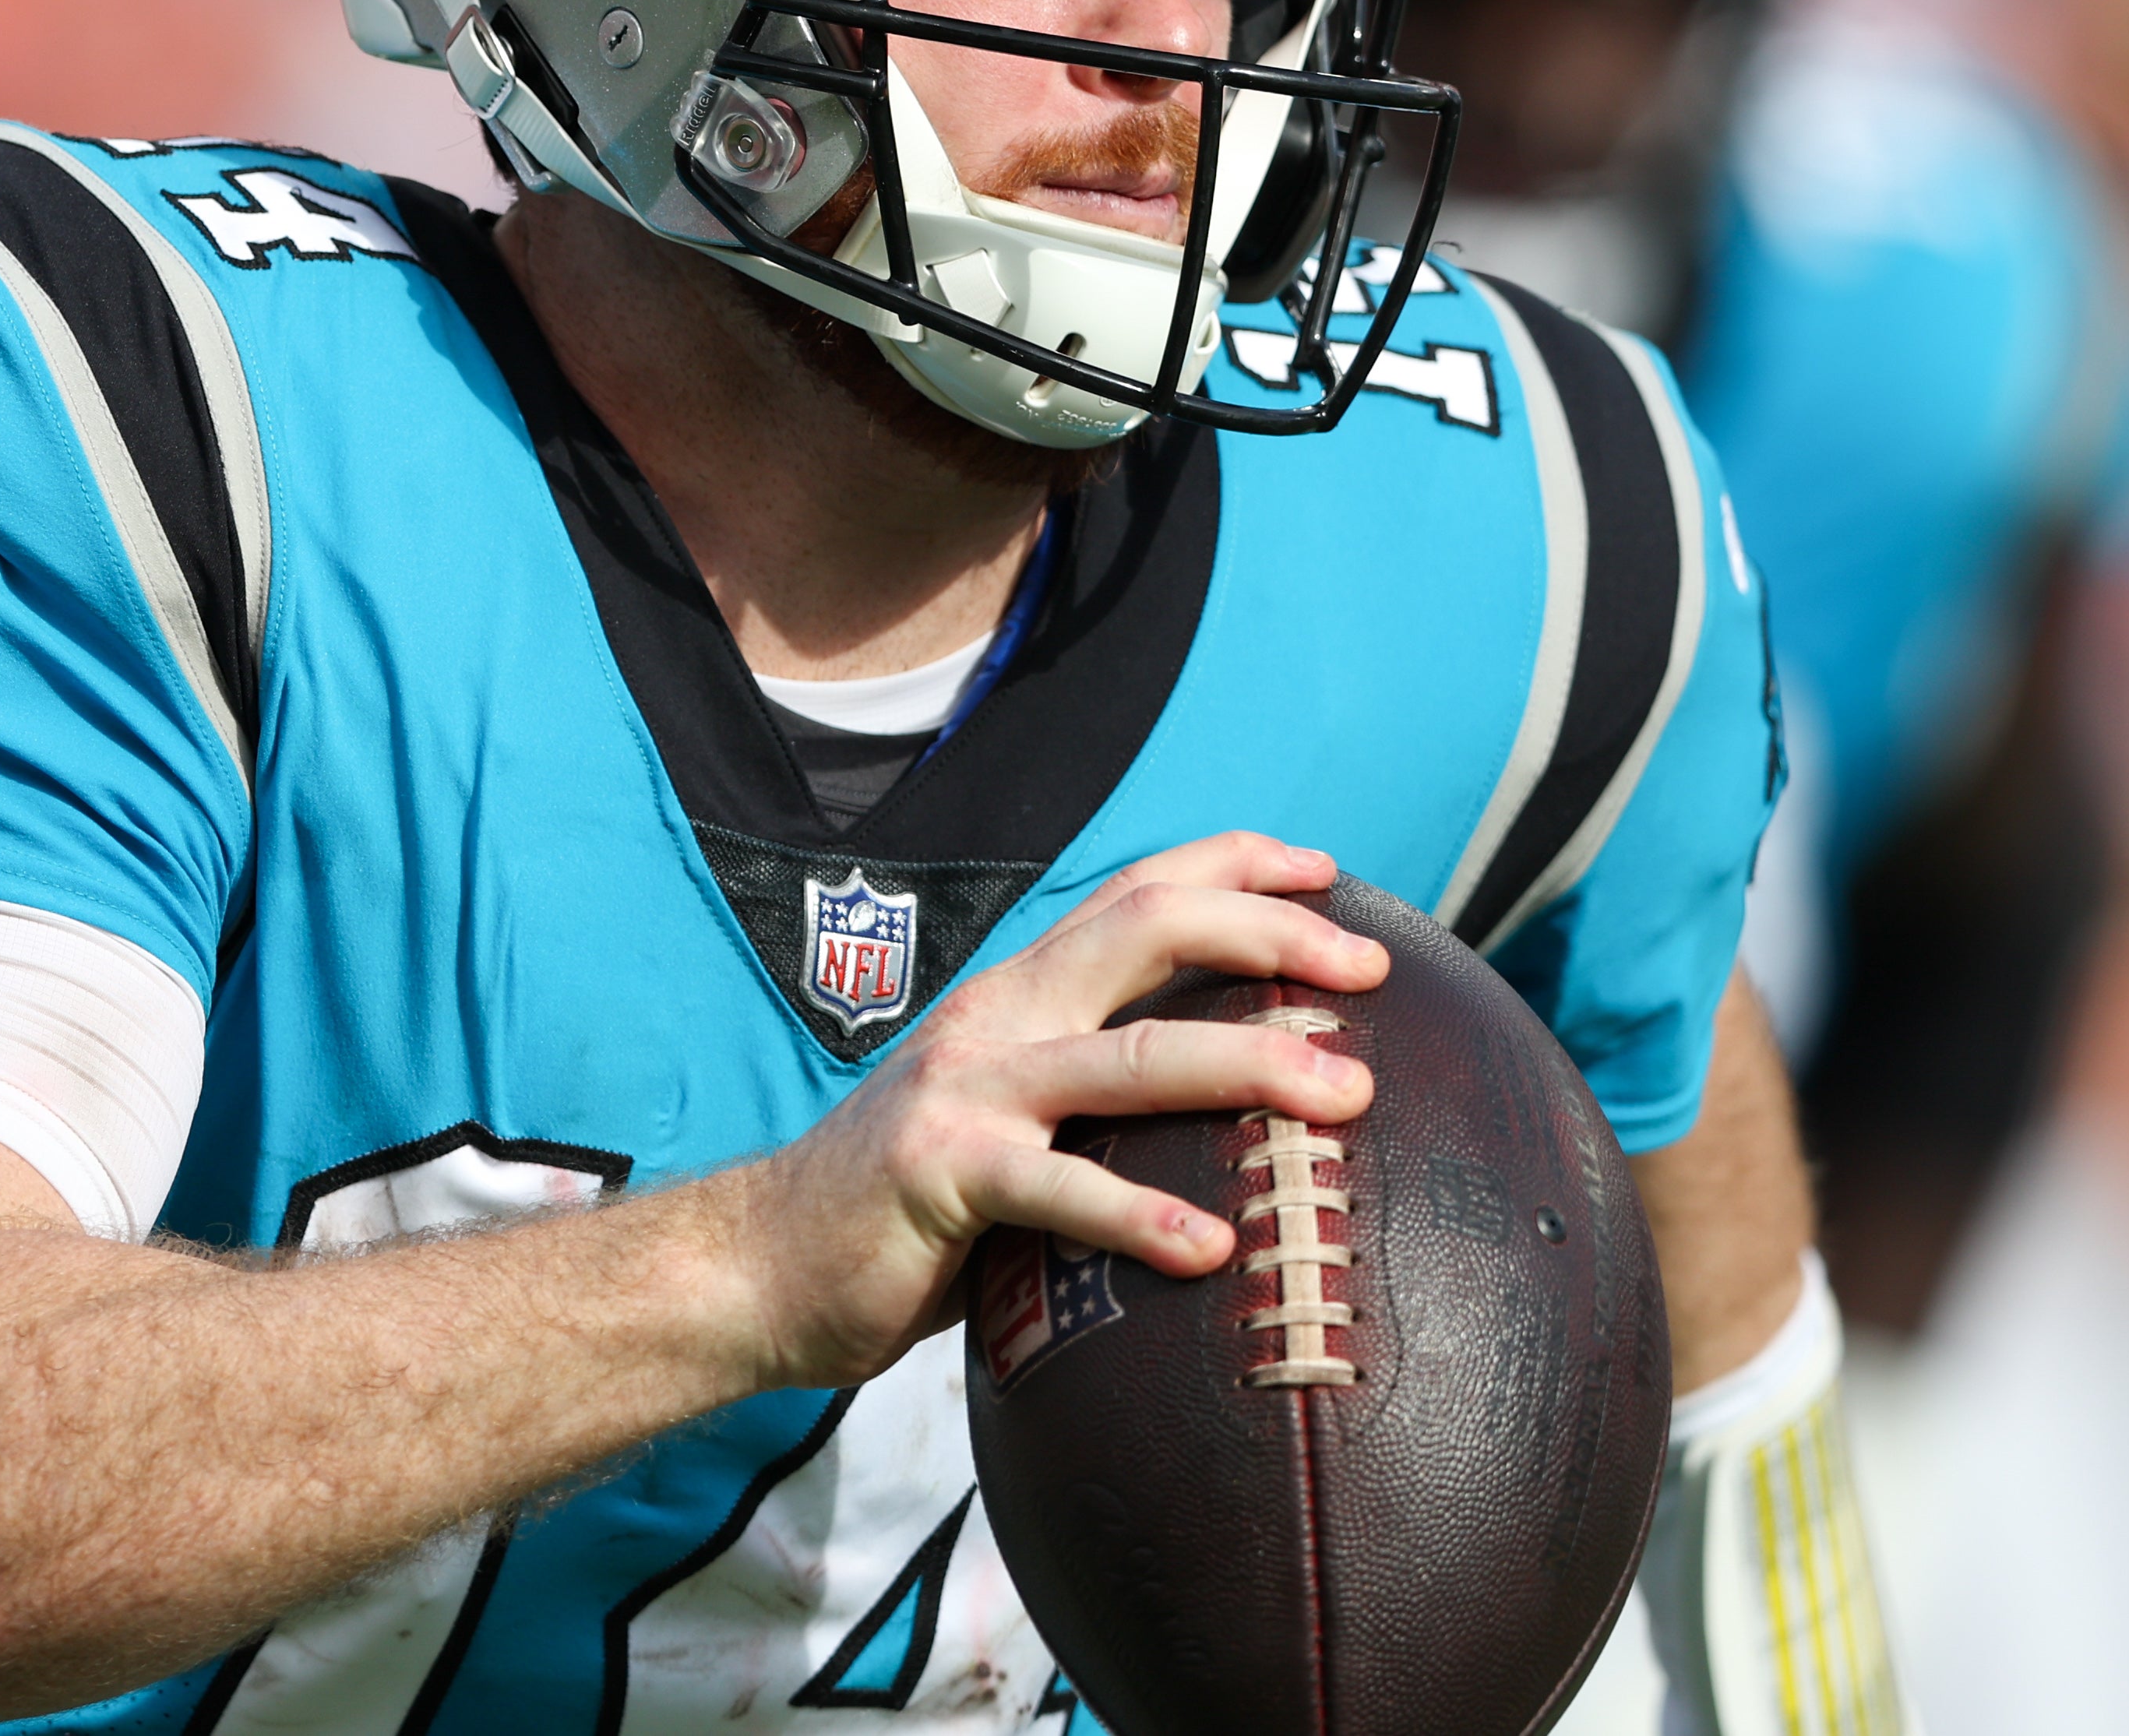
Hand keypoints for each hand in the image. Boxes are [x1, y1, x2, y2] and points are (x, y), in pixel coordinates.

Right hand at [724, 831, 1386, 1390]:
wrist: (760, 1263)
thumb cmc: (904, 1209)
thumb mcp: (1006, 1125)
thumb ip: (1089, 1108)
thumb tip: (1221, 1132)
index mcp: (1021, 995)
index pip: (1138, 893)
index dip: (1235, 866)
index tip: (1329, 872)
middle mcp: (999, 1015)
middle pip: (1148, 930)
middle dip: (1270, 932)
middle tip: (1369, 967)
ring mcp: (969, 1089)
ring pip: (1131, 1055)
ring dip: (1250, 1063)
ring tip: (1347, 1095)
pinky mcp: (941, 1174)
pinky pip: (1059, 1190)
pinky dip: (1139, 1213)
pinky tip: (1211, 1247)